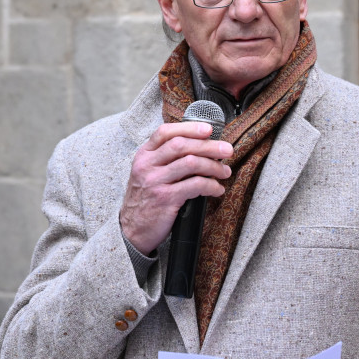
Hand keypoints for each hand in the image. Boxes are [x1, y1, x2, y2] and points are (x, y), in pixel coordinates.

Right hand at [120, 122, 232, 253]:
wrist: (131, 231)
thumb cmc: (145, 200)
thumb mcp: (147, 173)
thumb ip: (165, 159)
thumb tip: (200, 147)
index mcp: (144, 155)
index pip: (166, 132)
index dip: (189, 128)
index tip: (209, 129)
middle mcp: (147, 165)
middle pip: (182, 145)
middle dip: (209, 146)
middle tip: (227, 150)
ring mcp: (155, 181)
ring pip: (191, 163)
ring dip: (214, 166)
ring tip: (224, 172)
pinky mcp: (165, 199)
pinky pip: (195, 185)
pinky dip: (211, 186)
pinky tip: (217, 189)